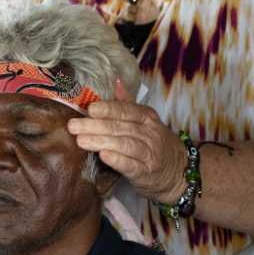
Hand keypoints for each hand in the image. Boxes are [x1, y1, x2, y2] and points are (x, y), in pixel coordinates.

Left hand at [67, 79, 186, 204]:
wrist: (179, 171)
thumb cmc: (155, 143)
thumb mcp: (146, 120)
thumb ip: (128, 103)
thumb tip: (115, 81)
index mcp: (147, 117)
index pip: (126, 110)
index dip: (107, 109)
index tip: (89, 109)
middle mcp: (149, 133)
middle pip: (120, 127)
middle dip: (95, 126)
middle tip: (74, 126)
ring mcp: (149, 154)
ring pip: (124, 145)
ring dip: (101, 141)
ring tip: (81, 140)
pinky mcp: (146, 173)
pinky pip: (131, 165)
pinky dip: (118, 161)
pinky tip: (103, 156)